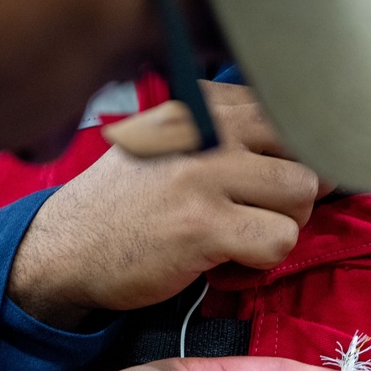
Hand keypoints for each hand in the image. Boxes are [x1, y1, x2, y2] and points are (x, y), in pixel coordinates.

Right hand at [7, 82, 325, 329]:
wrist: (64, 249)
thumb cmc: (123, 204)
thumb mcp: (168, 145)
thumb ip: (227, 135)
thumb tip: (306, 151)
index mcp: (202, 106)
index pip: (288, 115)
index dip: (289, 159)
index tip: (263, 186)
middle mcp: (207, 129)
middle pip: (305, 155)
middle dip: (291, 198)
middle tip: (254, 219)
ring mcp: (205, 176)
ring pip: (302, 196)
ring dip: (280, 228)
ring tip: (240, 240)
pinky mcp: (204, 226)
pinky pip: (280, 241)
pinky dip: (263, 262)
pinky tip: (228, 263)